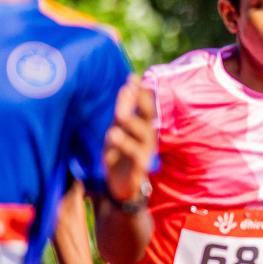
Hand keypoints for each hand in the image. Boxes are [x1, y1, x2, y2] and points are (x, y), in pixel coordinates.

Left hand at [104, 77, 156, 204]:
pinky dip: (125, 144)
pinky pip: (135, 154)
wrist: (119, 186)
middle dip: (143, 103)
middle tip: (135, 88)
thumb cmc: (119, 154)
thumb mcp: (117, 129)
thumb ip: (123, 109)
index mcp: (143, 127)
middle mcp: (147, 138)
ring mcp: (144, 152)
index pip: (146, 106)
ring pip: (143, 136)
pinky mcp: (139, 168)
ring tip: (120, 114)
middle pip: (149, 118)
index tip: (133, 77)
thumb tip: (127, 85)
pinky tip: (114, 134)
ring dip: (133, 123)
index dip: (141, 92)